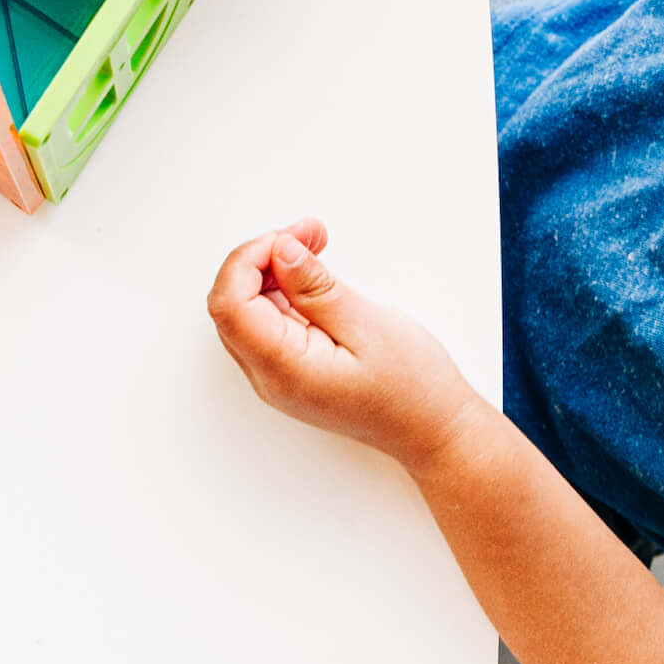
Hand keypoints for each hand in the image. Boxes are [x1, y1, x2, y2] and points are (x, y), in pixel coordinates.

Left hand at [207, 219, 489, 474]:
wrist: (433, 430)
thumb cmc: (412, 388)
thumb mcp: (367, 324)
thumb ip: (315, 287)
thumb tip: (278, 251)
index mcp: (283, 369)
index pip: (229, 305)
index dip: (249, 260)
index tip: (289, 238)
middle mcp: (269, 377)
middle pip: (232, 305)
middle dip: (263, 258)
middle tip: (309, 233)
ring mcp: (276, 376)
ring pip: (248, 310)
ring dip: (274, 270)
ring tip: (316, 245)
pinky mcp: (290, 369)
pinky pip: (268, 322)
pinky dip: (283, 290)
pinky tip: (312, 274)